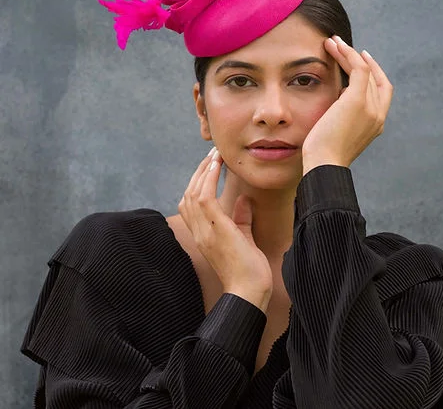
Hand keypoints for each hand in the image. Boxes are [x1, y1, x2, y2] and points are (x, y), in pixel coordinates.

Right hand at [178, 149, 272, 311]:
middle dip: (199, 172)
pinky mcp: (215, 228)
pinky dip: (209, 179)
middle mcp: (198, 231)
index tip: (209, 167)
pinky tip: (217, 166)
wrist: (249, 291)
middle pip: (188, 194)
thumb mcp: (243, 238)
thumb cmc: (248, 270)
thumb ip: (240, 219)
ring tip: (215, 156)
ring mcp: (204, 230)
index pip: (190, 203)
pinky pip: (205, 197)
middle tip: (212, 155)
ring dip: (203, 171)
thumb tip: (243, 199)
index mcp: (203, 235)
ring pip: (193, 192)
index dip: (197, 183)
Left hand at [302, 36, 393, 172]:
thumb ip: (343, 116)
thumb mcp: (338, 133)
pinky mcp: (357, 100)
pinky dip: (346, 54)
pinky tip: (333, 46)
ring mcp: (370, 107)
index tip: (360, 60)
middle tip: (343, 46)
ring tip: (331, 42)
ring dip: (348, 53)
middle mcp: (379, 115)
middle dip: (358, 60)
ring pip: (364, 70)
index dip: (374, 73)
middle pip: (374, 78)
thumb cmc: (323, 155)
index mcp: (376, 124)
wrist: (324, 165)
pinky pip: (357, 68)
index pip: (381, 91)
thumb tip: (339, 98)